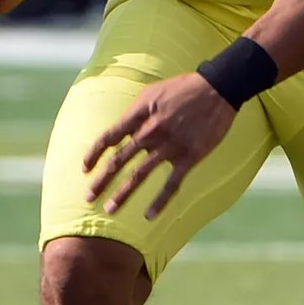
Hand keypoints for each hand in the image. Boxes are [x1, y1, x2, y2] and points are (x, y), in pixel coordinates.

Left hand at [84, 71, 236, 219]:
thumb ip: (134, 113)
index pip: (108, 138)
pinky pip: (171, 184)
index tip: (85, 169)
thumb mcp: (152, 93)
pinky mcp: (189, 157)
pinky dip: (160, 201)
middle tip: (88, 198)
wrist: (218, 89)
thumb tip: (122, 134)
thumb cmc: (183, 89)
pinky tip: (149, 216)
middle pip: (119, 161)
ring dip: (122, 194)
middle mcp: (150, 133)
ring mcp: (169, 147)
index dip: (94, 154)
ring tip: (110, 210)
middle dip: (101, 181)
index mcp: (139, 116)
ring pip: (140, 176)